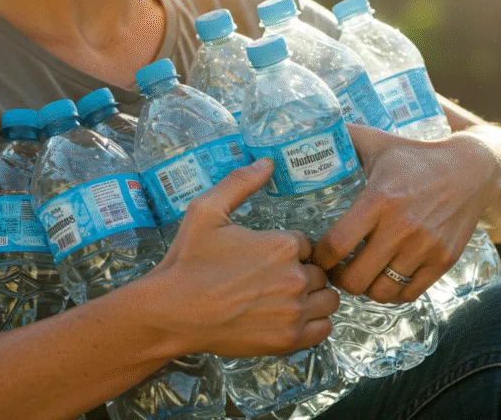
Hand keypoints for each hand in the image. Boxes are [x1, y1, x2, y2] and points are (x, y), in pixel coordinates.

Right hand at [150, 158, 339, 357]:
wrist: (171, 311)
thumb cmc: (187, 261)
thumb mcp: (206, 211)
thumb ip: (240, 183)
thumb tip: (268, 161)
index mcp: (282, 244)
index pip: (307, 244)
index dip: (290, 250)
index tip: (268, 258)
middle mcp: (295, 277)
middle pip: (321, 271)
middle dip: (302, 272)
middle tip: (272, 280)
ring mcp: (295, 311)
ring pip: (329, 299)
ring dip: (314, 297)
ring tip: (286, 299)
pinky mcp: (289, 339)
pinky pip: (324, 329)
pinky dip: (314, 323)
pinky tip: (292, 317)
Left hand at [311, 124, 500, 303]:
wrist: (471, 170)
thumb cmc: (415, 157)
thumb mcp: (378, 142)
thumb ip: (343, 137)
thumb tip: (309, 129)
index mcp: (379, 199)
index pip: (336, 245)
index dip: (320, 257)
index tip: (316, 255)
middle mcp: (402, 227)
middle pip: (356, 278)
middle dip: (339, 279)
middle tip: (335, 271)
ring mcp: (425, 247)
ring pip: (381, 291)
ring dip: (365, 289)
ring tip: (359, 276)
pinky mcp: (444, 260)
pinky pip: (409, 294)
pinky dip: (392, 294)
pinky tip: (384, 280)